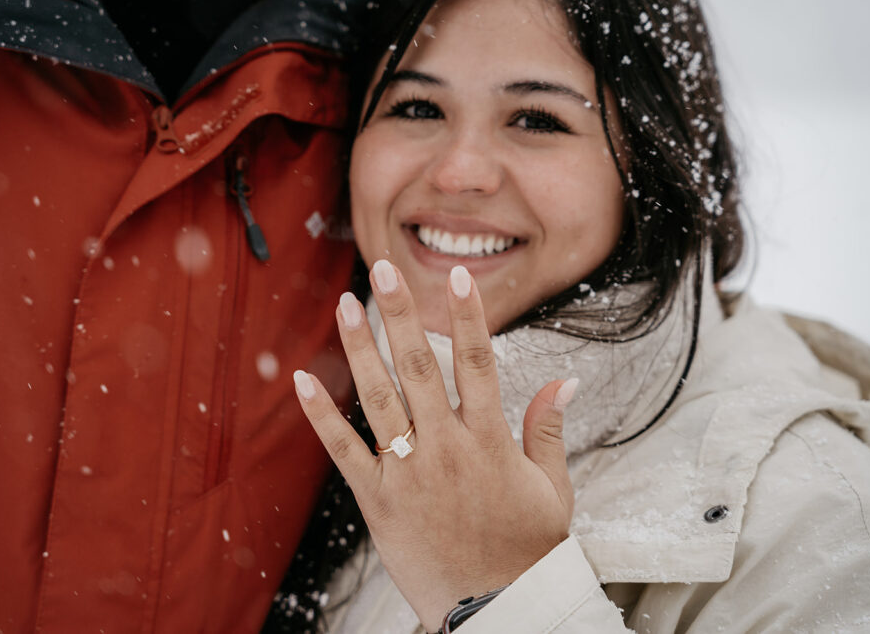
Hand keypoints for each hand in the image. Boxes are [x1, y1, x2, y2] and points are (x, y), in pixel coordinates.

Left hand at [293, 260, 575, 631]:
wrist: (496, 608)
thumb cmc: (526, 548)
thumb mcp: (553, 488)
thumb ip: (549, 429)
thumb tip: (565, 380)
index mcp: (491, 441)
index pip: (479, 364)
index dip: (468, 317)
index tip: (456, 278)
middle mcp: (447, 447)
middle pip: (421, 366)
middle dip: (401, 313)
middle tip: (384, 268)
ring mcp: (409, 472)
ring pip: (380, 397)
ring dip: (360, 348)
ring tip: (346, 304)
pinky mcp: (379, 499)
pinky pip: (344, 450)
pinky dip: (322, 415)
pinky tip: (303, 378)